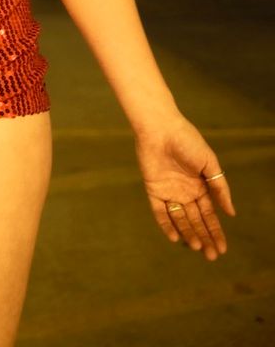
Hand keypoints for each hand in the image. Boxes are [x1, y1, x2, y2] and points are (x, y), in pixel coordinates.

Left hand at [134, 112, 235, 261]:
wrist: (161, 128)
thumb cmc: (188, 141)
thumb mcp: (209, 164)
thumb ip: (220, 188)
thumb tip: (231, 213)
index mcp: (200, 185)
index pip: (209, 214)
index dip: (216, 231)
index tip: (223, 249)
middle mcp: (185, 191)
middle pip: (196, 220)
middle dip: (204, 237)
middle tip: (211, 256)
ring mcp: (169, 191)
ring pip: (180, 219)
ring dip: (188, 233)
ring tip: (197, 247)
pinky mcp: (154, 189)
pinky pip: (160, 211)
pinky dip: (167, 224)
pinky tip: (175, 238)